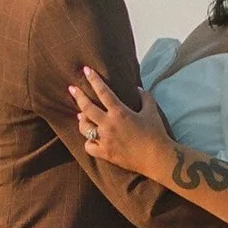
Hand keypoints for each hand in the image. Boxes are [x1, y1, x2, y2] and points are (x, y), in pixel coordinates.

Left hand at [72, 65, 176, 180]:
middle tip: (72, 89)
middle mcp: (109, 125)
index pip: (103, 92)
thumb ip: (145, 97)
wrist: (156, 157)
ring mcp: (105, 140)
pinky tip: (91, 139)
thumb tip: (138, 89)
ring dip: (81, 120)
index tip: (86, 70)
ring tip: (81, 116)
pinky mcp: (105, 153)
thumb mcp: (152, 111)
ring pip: (84, 128)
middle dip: (78, 96)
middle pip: (87, 108)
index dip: (94, 79)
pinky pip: (89, 146)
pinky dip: (89, 142)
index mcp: (120, 112)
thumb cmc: (155, 133)